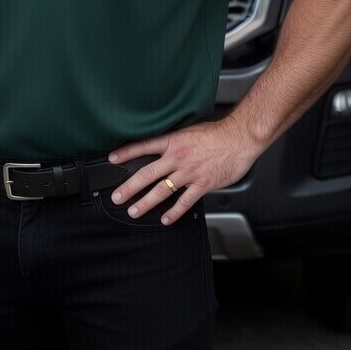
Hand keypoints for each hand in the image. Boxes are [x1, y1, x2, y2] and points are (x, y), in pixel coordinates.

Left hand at [107, 116, 259, 225]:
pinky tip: (165, 219)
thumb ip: (175, 140)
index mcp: (173, 141)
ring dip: (146, 202)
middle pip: (147, 174)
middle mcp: (177, 158)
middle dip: (129, 187)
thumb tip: (162, 146)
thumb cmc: (218, 133)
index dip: (126, 153)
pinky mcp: (202, 185)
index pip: (143, 146)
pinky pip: (184, 202)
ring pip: (162, 190)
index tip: (111, 159)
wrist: (239, 138)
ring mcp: (189, 173)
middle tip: (117, 196)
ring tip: (133, 211)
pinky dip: (174, 212)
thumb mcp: (190, 130)